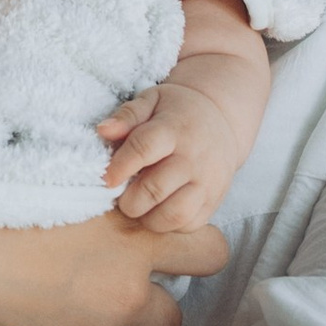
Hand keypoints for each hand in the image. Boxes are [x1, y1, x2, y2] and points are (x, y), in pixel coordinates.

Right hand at [0, 171, 224, 325]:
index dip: (191, 252)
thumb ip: (89, 183)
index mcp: (129, 224)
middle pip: (188, 304)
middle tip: (140, 300)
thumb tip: (97, 170)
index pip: (207, 244)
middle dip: (171, 301)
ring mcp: (109, 317)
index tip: (165, 256)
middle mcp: (130, 273)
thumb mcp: (51, 174)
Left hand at [99, 78, 241, 227]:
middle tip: (122, 196)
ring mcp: (208, 182)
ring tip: (141, 206)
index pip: (143, 148)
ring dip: (148, 218)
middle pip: (154, 189)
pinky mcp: (214, 201)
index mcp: (175, 129)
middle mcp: (194, 158)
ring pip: (173, 215)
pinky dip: (168, 225)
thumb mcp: (152, 101)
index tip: (107, 178)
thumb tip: (103, 130)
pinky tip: (160, 209)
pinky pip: (188, 225)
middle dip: (128, 200)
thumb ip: (127, 115)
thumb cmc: (178, 112)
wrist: (222, 119)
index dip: (119, 167)